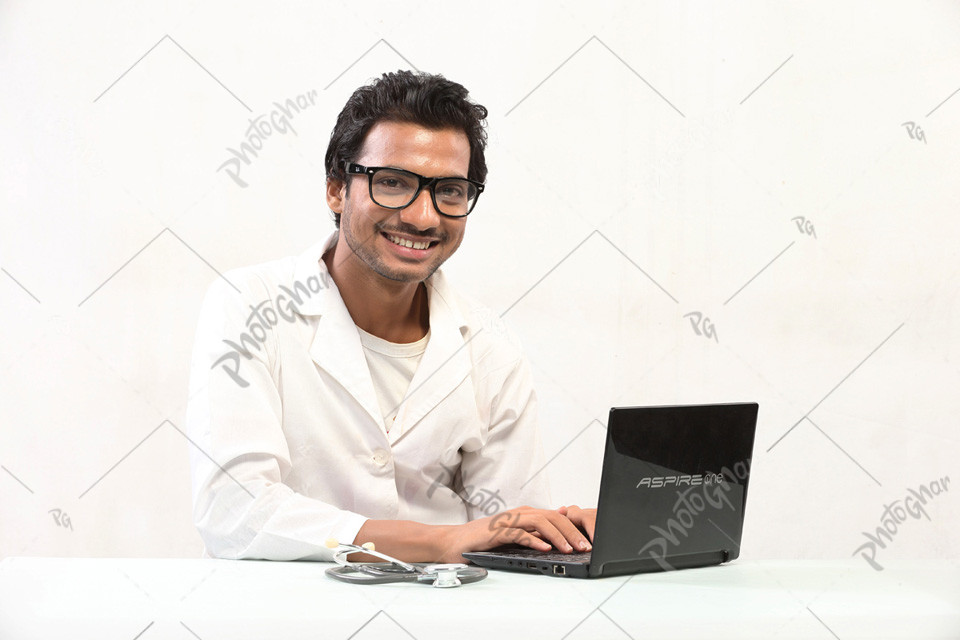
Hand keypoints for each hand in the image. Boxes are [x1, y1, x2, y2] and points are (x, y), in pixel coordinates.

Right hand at [437, 505, 593, 563]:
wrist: (454, 542)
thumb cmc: (484, 541)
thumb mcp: (516, 534)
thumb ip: (536, 529)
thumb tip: (562, 518)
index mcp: (525, 514)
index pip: (556, 517)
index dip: (573, 528)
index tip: (588, 542)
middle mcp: (518, 514)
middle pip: (552, 517)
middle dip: (571, 532)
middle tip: (585, 547)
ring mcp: (507, 521)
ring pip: (539, 522)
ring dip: (557, 536)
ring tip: (569, 549)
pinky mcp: (496, 531)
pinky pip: (519, 533)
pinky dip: (534, 541)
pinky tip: (545, 549)